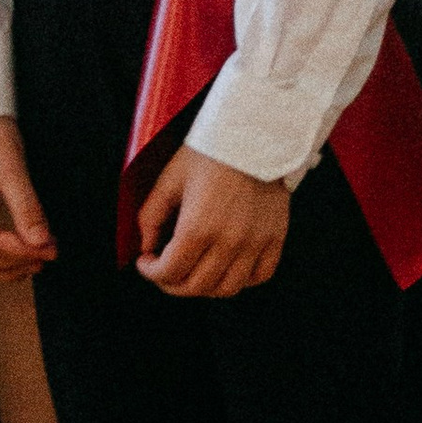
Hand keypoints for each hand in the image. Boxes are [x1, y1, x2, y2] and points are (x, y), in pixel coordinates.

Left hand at [133, 145, 289, 298]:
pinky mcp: (275, 238)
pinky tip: (226, 268)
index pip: (170, 272)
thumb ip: (151, 216)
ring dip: (204, 287)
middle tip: (164, 271)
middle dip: (172, 284)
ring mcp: (255, 243)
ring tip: (193, 272)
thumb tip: (146, 245)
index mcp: (198, 227)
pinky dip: (241, 281)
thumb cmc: (210, 151)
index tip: (146, 262)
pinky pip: (260, 276)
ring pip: (227, 289)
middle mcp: (229, 241)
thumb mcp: (170, 178)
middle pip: (196, 287)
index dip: (150, 273)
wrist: (255, 133)